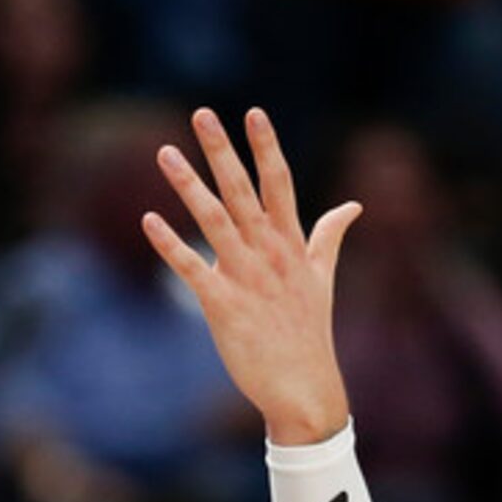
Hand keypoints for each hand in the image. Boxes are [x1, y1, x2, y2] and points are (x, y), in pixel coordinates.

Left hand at [142, 107, 357, 444]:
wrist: (304, 388)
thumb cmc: (309, 333)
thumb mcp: (323, 279)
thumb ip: (329, 237)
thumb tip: (353, 206)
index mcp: (292, 245)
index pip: (279, 184)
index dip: (266, 147)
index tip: (253, 113)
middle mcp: (270, 254)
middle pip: (243, 191)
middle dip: (222, 151)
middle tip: (201, 113)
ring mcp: (247, 279)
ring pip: (215, 221)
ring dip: (189, 186)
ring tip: (165, 153)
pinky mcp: (224, 307)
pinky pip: (192, 270)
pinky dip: (170, 245)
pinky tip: (149, 221)